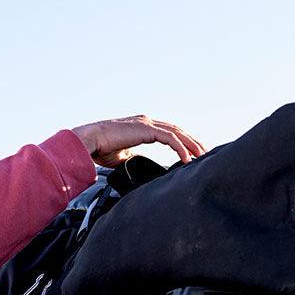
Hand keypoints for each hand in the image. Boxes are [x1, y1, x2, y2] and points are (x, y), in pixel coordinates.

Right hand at [71, 115, 205, 166]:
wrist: (88, 142)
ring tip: (202, 156)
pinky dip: (181, 149)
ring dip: (192, 145)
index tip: (193, 154)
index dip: (184, 142)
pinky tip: (187, 159)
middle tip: (205, 154)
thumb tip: (139, 172)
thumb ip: (132, 160)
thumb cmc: (100, 149)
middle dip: (193, 142)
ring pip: (178, 133)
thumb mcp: (121, 157)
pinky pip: (170, 139)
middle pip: (178, 131)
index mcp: (143, 127)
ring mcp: (147, 124)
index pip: (170, 133)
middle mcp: (147, 122)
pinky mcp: (146, 129)